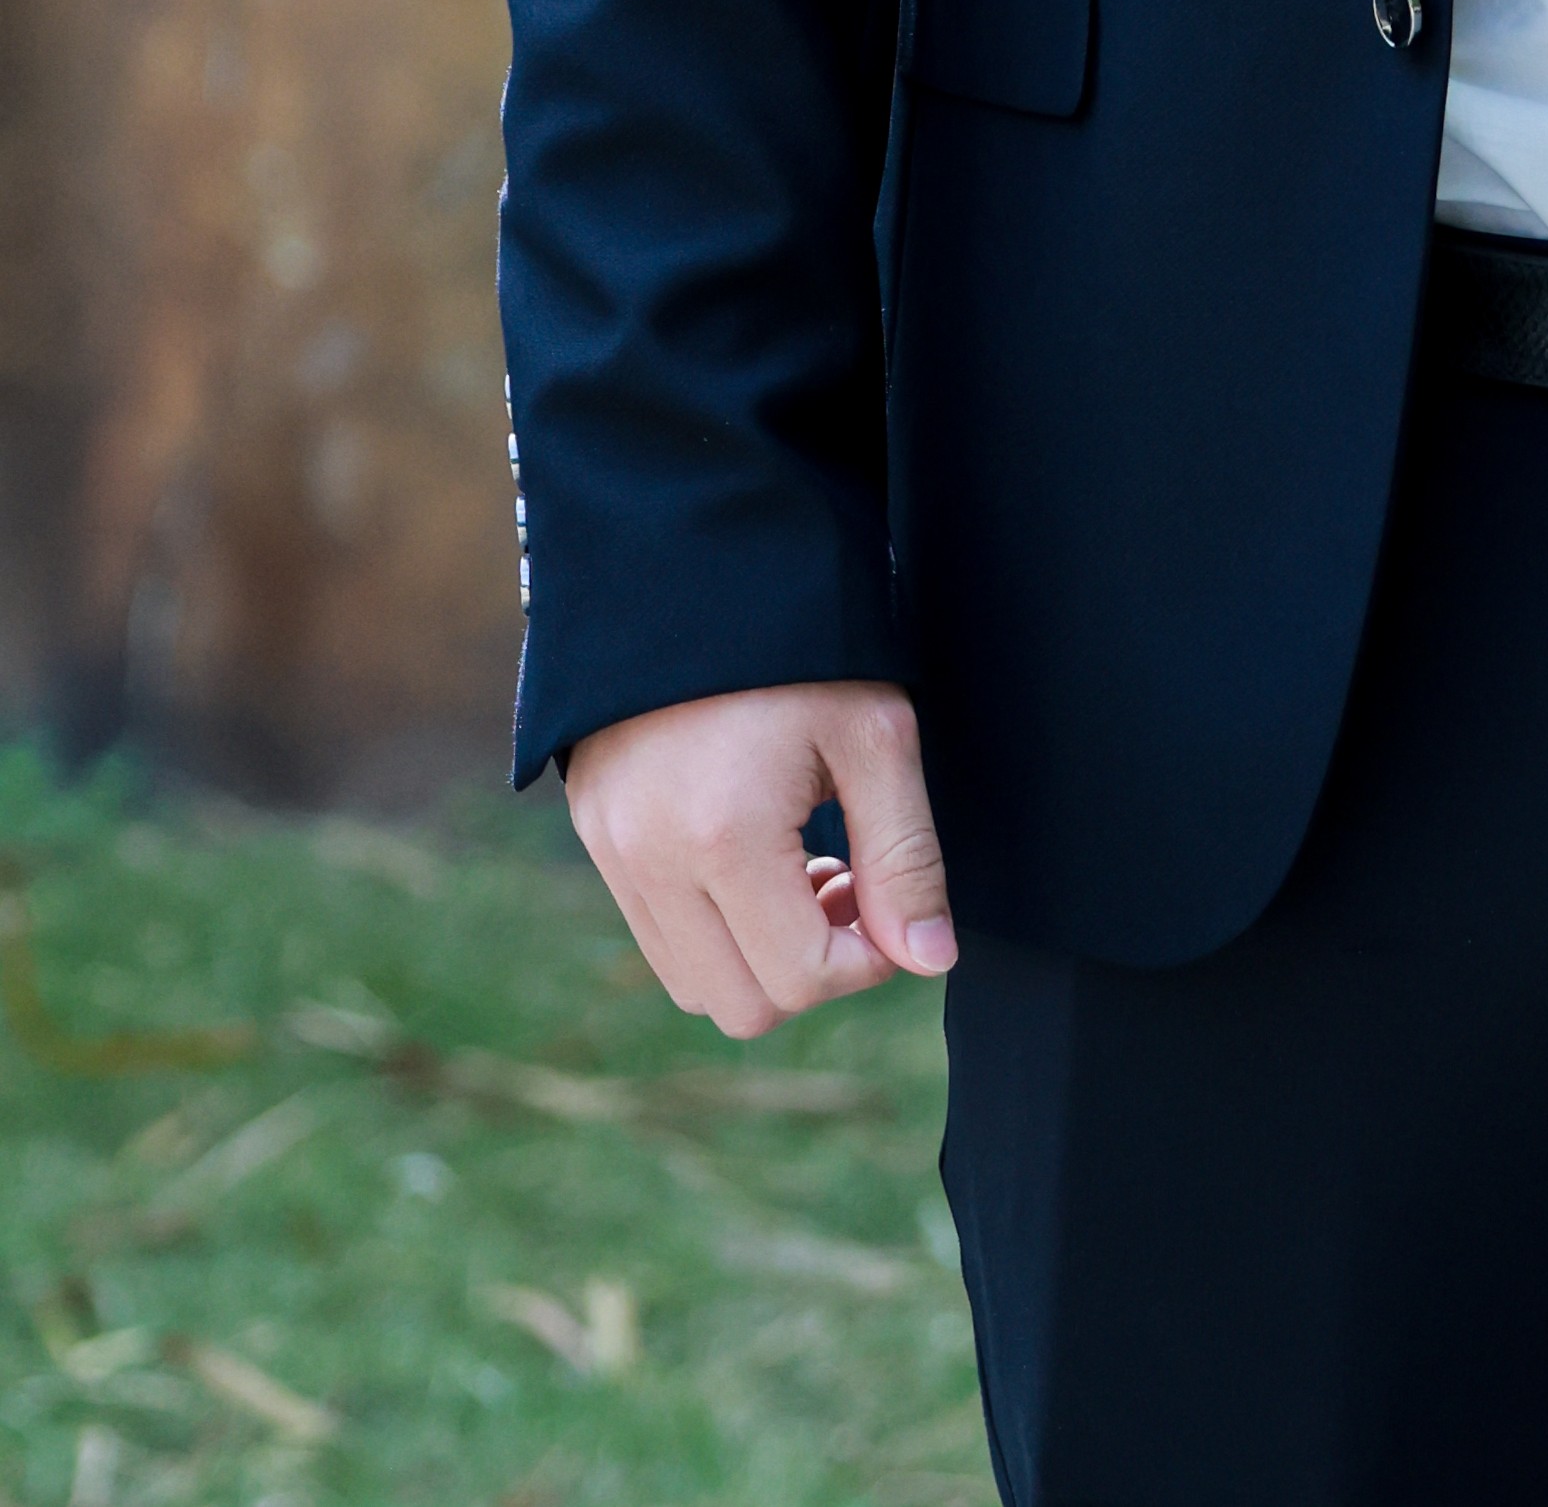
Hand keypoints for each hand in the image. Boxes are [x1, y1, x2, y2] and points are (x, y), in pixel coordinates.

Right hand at [565, 681, 955, 1039]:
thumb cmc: (800, 644)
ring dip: (759, 953)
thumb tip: (929, 959)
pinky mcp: (596, 835)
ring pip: (694, 985)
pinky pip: (656, 936)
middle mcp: (651, 859)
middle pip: (743, 1006)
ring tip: (798, 866)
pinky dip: (713, 926)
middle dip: (812, 965)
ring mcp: (612, 852)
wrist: (694, 564)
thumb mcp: (874, 733)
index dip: (867, 958)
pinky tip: (750, 853)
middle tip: (846, 881)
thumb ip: (906, 855)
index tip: (888, 897)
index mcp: (723, 835)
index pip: (801, 979)